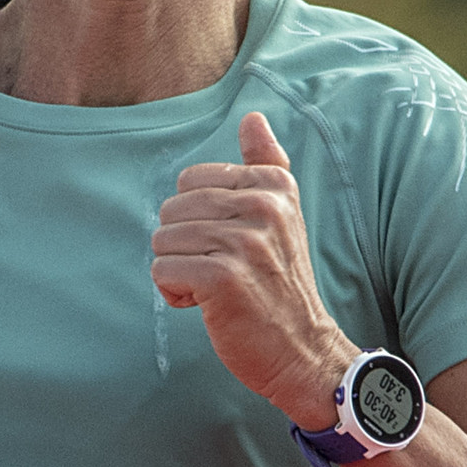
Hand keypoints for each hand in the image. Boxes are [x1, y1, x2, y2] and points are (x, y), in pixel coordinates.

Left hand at [151, 112, 358, 430]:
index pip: (190, 181)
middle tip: (222, 272)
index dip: (197, 218)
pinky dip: (175, 295)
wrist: (303, 350)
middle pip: (171, 209)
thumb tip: (252, 116)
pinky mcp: (224, 278)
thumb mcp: (284, 214)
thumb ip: (267, 163)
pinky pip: (162, 271)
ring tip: (217, 289)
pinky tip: (206, 306)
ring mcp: (244, 242)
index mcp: (274, 185)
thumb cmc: (281, 283)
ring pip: (163, 242)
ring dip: (180, 272)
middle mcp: (262, 207)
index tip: (230, 245)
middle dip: (184, 246)